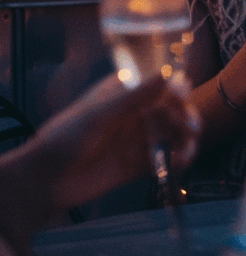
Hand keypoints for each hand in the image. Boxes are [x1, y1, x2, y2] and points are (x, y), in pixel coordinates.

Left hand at [0, 74, 198, 234]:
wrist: (44, 181)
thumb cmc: (65, 137)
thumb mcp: (98, 114)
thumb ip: (134, 97)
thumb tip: (167, 74)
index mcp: (124, 93)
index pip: (158, 83)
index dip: (175, 87)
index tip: (183, 94)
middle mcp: (135, 114)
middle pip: (171, 109)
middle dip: (185, 115)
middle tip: (190, 127)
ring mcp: (138, 139)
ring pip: (172, 134)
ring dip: (185, 139)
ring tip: (187, 150)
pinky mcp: (138, 165)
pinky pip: (165, 159)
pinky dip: (177, 159)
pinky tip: (180, 162)